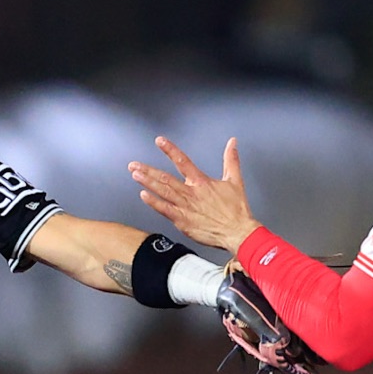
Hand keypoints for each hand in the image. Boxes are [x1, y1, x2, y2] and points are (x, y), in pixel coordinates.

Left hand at [128, 136, 261, 253]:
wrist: (238, 232)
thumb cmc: (237, 210)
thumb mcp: (235, 180)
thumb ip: (231, 160)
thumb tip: (232, 143)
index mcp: (201, 182)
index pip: (183, 161)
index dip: (170, 150)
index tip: (159, 141)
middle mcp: (191, 193)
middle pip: (166, 178)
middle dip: (148, 170)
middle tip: (134, 164)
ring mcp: (185, 207)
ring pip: (163, 192)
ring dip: (148, 182)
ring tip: (135, 174)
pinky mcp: (183, 221)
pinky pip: (165, 210)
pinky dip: (154, 202)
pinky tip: (143, 195)